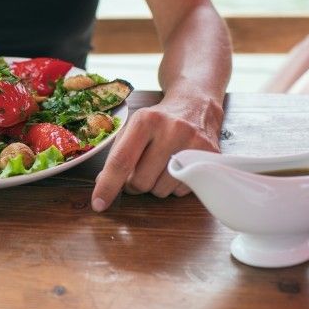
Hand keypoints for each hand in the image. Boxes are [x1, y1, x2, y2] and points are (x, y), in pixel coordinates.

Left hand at [91, 93, 223, 211]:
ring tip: (160, 165)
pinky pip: (182, 190)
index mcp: (146, 120)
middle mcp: (171, 130)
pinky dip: (174, 185)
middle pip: (141, 181)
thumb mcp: (133, 128)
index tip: (98, 204)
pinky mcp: (211, 156)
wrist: (196, 104)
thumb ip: (117, 155)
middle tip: (139, 171)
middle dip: (134, 184)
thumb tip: (103, 184)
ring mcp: (194, 143)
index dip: (108, 186)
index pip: (122, 161)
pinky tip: (177, 166)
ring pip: (161, 190)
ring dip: (155, 186)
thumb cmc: (158, 120)